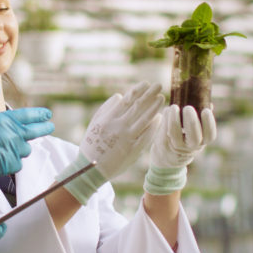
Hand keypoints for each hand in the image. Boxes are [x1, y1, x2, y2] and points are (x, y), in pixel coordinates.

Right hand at [0, 83, 53, 182]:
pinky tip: (3, 157)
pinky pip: (17, 163)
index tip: (48, 114)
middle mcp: (12, 136)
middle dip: (44, 128)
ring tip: (15, 145)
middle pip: (35, 132)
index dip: (40, 114)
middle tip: (50, 126)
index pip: (29, 115)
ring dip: (23, 146)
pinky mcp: (7, 167)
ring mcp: (11, 152)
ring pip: (26, 149)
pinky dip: (13, 160)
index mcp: (4, 120)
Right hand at [55, 81, 164, 204]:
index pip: (127, 100)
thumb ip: (106, 108)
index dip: (138, 90)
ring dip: (155, 107)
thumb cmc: (91, 144)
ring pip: (145, 119)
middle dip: (150, 94)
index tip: (146, 83)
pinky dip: (154, 125)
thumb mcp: (94, 124)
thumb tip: (120, 96)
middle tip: (159, 85)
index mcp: (108, 118)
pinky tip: (159, 117)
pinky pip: (147, 135)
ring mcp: (127, 138)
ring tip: (161, 98)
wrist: (91, 169)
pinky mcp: (134, 150)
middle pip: (138, 106)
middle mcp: (119, 126)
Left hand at [145, 105, 216, 194]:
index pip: (210, 135)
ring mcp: (176, 147)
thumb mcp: (197, 132)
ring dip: (174, 119)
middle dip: (191, 121)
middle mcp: (191, 147)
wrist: (168, 156)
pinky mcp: (163, 144)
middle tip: (188, 108)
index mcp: (202, 141)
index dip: (209, 123)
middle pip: (194, 137)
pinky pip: (164, 131)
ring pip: (175, 134)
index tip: (206, 110)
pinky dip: (165, 119)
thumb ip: (201, 119)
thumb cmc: (185, 137)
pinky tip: (167, 110)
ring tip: (173, 107)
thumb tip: (208, 104)